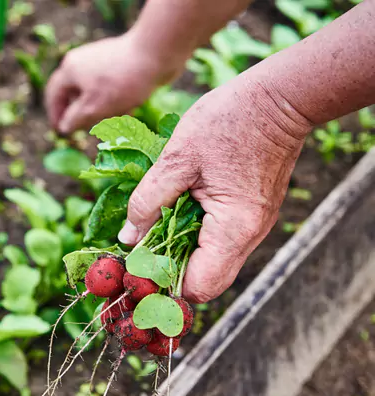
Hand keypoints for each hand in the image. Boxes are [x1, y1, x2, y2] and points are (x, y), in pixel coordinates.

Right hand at [45, 33, 184, 133]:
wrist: (157, 53)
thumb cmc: (122, 82)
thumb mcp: (94, 107)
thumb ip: (75, 119)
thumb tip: (64, 128)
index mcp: (70, 70)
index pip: (54, 95)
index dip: (56, 115)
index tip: (61, 132)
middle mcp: (83, 62)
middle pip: (76, 94)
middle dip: (84, 114)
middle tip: (91, 130)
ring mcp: (102, 61)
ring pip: (97, 92)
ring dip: (104, 111)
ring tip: (116, 123)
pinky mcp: (121, 63)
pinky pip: (113, 87)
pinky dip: (117, 101)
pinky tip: (130, 110)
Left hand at [117, 76, 312, 302]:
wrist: (279, 98)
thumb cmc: (229, 120)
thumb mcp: (177, 158)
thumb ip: (148, 201)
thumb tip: (128, 238)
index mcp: (233, 228)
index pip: (198, 286)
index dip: (164, 281)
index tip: (138, 261)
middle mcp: (249, 237)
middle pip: (205, 281)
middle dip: (170, 268)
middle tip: (144, 242)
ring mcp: (254, 228)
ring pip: (211, 262)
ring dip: (181, 250)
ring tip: (159, 220)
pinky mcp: (252, 216)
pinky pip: (220, 242)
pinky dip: (195, 235)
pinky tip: (179, 208)